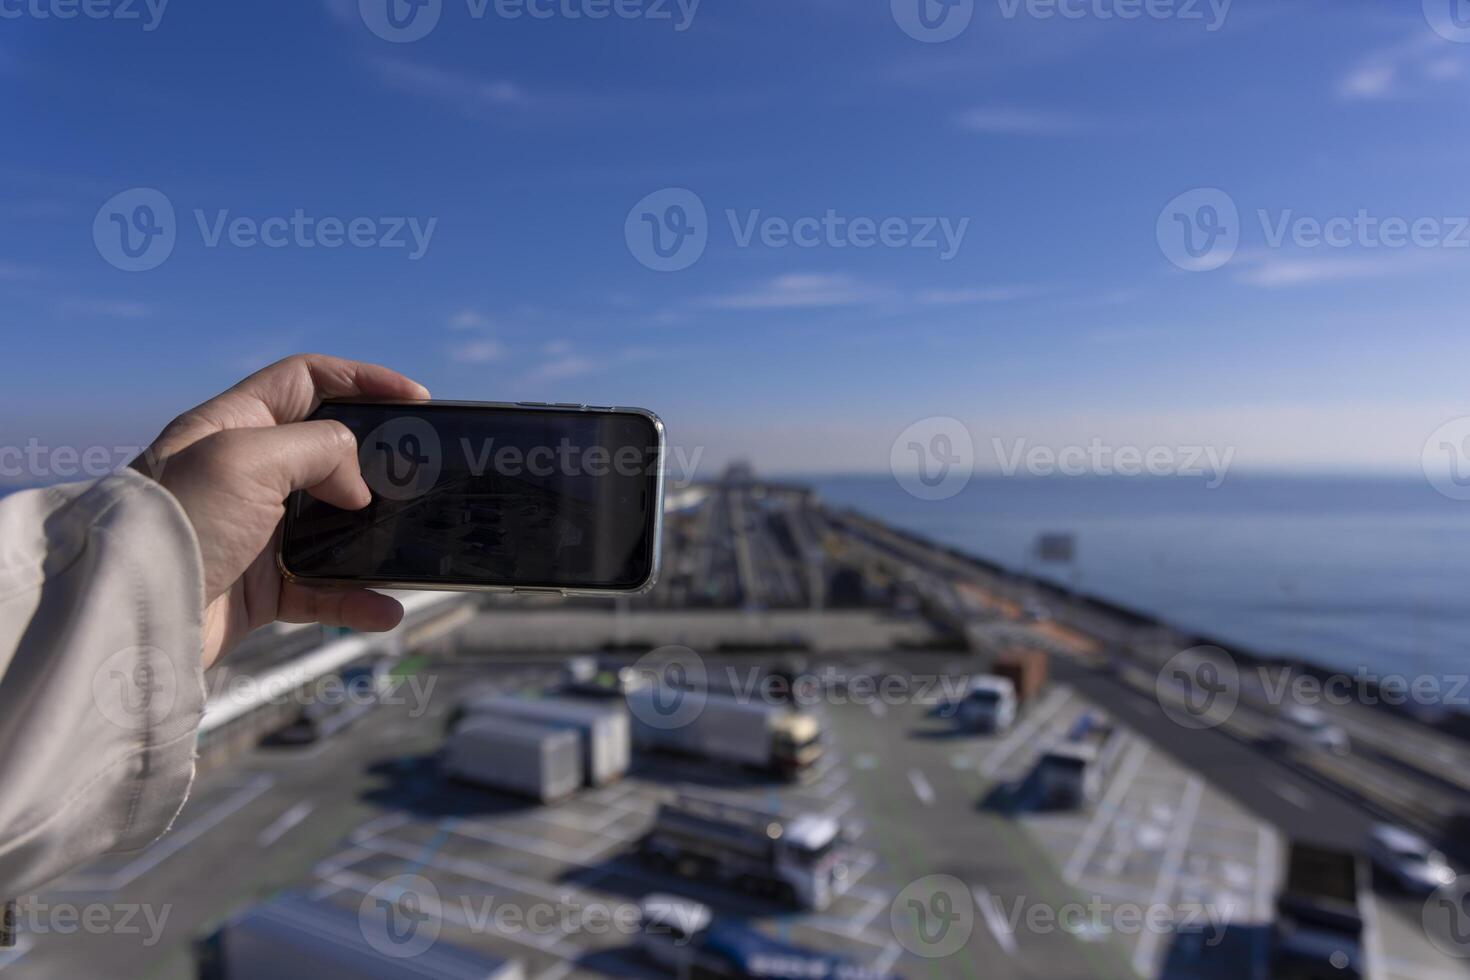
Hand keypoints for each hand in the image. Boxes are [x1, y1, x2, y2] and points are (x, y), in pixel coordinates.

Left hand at [135, 354, 430, 668]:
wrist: (133, 616)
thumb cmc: (179, 523)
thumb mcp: (248, 458)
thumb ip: (319, 449)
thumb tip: (359, 486)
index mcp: (231, 425)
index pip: (306, 381)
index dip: (362, 380)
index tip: (414, 399)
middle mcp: (244, 473)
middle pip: (328, 451)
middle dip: (377, 461)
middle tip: (418, 472)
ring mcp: (254, 531)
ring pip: (333, 525)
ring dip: (373, 537)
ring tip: (407, 542)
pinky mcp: (259, 587)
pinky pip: (323, 589)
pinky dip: (356, 599)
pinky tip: (385, 608)